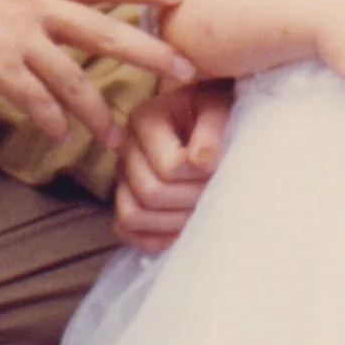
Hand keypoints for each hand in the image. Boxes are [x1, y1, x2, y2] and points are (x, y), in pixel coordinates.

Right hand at [0, 0, 189, 147]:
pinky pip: (37, 101)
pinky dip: (53, 121)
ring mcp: (17, 37)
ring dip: (99, 112)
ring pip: (74, 80)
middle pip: (106, 31)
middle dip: (151, 52)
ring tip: (117, 136)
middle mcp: (34, 3)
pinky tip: (62, 135)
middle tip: (187, 69)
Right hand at [114, 81, 233, 249]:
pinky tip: (182, 230)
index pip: (170, 167)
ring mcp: (122, 174)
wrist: (206, 114)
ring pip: (133, 215)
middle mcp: (126, 146)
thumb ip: (211, 129)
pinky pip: (125, 229)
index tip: (221, 168)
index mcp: (144, 119)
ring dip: (173, 222)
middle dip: (190, 200)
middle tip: (215, 193)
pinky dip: (153, 238)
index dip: (201, 177)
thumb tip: (200, 162)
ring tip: (201, 211)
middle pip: (151, 193)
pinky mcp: (126, 196)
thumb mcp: (219, 107)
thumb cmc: (214, 109)